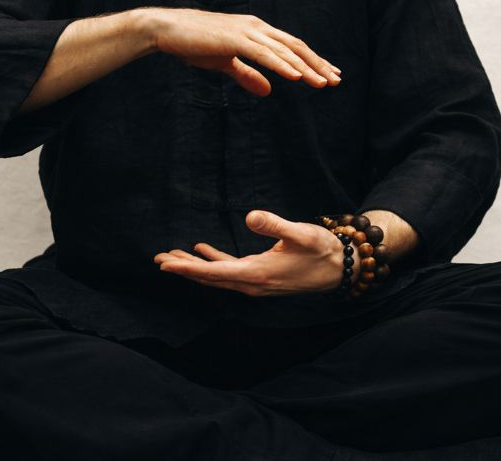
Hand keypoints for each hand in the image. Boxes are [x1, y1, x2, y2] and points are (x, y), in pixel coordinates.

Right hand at [144, 8, 340, 96]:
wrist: (167, 30)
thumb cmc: (193, 45)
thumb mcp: (226, 64)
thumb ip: (248, 75)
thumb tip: (268, 91)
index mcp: (256, 31)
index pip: (291, 46)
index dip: (312, 60)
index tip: (329, 73)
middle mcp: (257, 27)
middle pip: (295, 47)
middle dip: (318, 64)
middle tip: (337, 80)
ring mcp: (247, 31)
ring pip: (284, 51)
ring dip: (306, 68)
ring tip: (323, 82)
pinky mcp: (236, 39)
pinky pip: (265, 54)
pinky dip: (283, 65)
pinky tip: (297, 76)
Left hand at [152, 210, 357, 296]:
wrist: (342, 268)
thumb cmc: (323, 249)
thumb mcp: (301, 233)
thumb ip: (275, 224)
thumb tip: (250, 216)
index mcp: (259, 274)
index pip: (215, 273)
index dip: (188, 269)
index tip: (165, 265)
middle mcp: (253, 283)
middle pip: (210, 278)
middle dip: (183, 269)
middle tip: (158, 259)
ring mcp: (257, 283)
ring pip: (218, 276)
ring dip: (194, 267)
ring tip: (171, 257)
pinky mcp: (261, 277)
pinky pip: (230, 272)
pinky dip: (214, 263)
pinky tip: (202, 251)